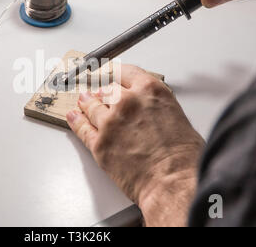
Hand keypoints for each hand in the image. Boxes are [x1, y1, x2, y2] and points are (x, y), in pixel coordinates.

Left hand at [67, 65, 204, 226]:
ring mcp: (109, 122)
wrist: (172, 182)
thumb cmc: (182, 157)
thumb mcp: (176, 116)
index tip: (111, 73)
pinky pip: (82, 128)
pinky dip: (76, 120)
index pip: (125, 72)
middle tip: (101, 93)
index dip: (116, 73)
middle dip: (104, 92)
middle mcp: (127, 102)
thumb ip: (156, 106)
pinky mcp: (99, 143)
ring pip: (92, 106)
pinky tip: (74, 116)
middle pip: (107, 90)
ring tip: (83, 101)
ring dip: (87, 103)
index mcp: (149, 91)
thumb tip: (149, 109)